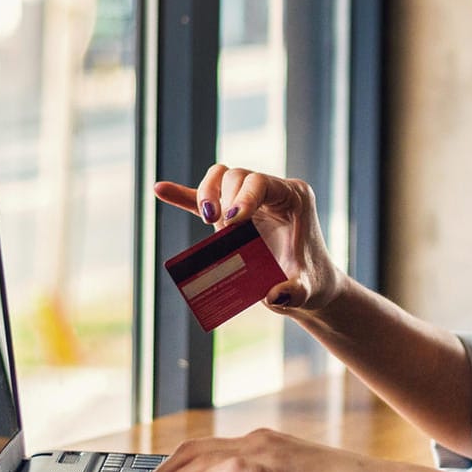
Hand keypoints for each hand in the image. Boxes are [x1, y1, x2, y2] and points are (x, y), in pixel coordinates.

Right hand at [153, 166, 343, 312]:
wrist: (308, 284)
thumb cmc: (311, 282)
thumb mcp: (306, 290)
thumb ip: (295, 292)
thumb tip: (274, 296)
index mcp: (294, 197)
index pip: (262, 182)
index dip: (243, 196)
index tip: (232, 222)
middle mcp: (272, 191)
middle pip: (238, 176)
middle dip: (223, 197)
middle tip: (220, 231)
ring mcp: (251, 200)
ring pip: (221, 177)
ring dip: (206, 193)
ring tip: (207, 218)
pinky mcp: (233, 215)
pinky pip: (205, 200)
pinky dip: (184, 195)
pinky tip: (160, 190)